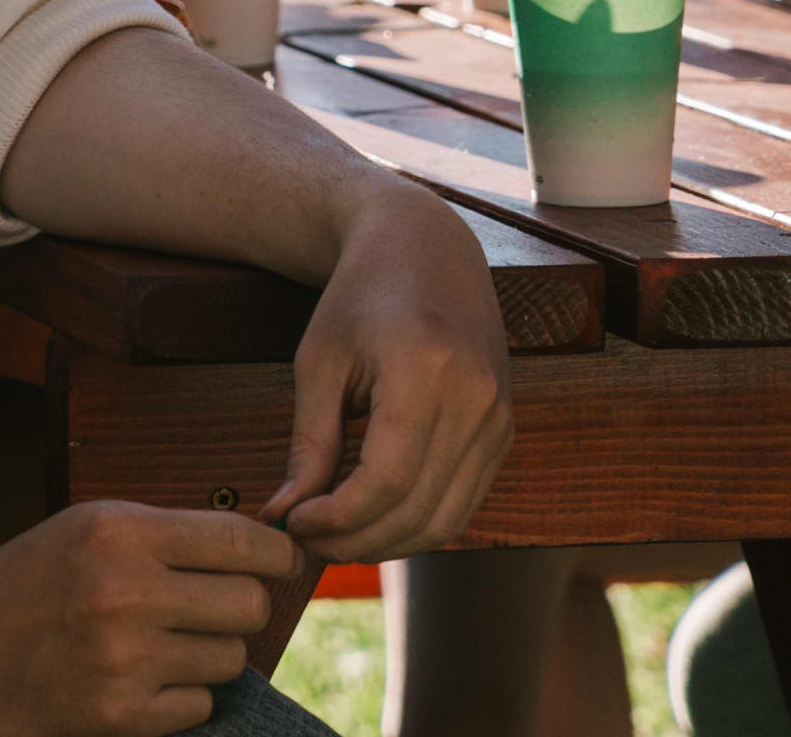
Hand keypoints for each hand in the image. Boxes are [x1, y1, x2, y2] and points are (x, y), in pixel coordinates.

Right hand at [0, 501, 298, 736]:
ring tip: (163, 641)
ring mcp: (123, 662)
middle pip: (250, 605)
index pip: (242, 541)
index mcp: (120, 533)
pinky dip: (182, 696)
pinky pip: (198, 706)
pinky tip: (141, 677)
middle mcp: (126, 594)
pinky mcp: (118, 718)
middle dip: (242, 606)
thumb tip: (263, 547)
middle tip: (212, 606)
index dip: (275, 552)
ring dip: (209, 652)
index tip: (282, 561)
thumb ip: (171, 532)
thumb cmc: (29, 578)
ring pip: (229, 658)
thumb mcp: (92, 525)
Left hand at [267, 182, 512, 560]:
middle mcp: (476, 398)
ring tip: (335, 531)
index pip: (384, 483)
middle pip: (417, 511)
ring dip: (386, 543)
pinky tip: (374, 514)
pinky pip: (464, 502)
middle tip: (305, 537)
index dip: (335, 519)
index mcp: (427, 370)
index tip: (292, 521)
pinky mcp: (504, 430)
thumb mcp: (319, 363)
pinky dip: (417, 523)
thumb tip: (286, 518)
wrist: (424, 246)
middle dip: (354, 540)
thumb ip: (309, 446)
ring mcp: (499, 417)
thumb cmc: (360, 296)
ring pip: (445, 520)